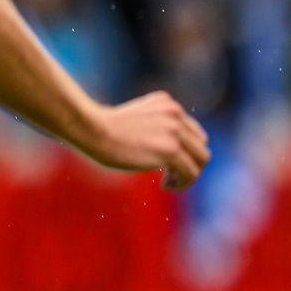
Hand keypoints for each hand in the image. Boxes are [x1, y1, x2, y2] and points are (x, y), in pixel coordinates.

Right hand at [75, 91, 210, 189]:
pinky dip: (182, 183)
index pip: (192, 131)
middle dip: (189, 162)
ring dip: (188, 174)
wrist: (90, 130)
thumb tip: (169, 150)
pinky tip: (165, 186)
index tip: (168, 163)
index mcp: (168, 104)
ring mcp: (175, 131)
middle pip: (200, 144)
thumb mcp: (135, 120)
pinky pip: (191, 173)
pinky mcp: (170, 149)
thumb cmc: (103, 130)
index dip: (185, 150)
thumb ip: (154, 126)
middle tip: (169, 175)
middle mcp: (176, 114)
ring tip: (169, 182)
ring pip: (201, 159)